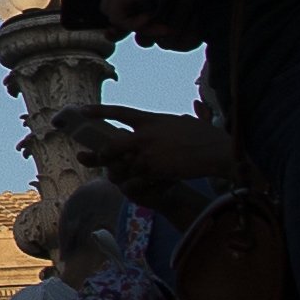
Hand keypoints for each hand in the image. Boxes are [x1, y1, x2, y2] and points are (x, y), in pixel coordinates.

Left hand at [87, 107, 222, 200]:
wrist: (217, 151)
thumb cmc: (207, 135)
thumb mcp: (186, 121)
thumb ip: (172, 121)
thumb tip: (182, 112)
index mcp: (151, 119)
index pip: (119, 112)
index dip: (98, 111)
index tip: (82, 111)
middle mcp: (145, 135)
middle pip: (111, 145)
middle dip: (101, 154)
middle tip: (95, 157)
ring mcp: (148, 154)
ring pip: (121, 166)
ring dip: (118, 174)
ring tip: (115, 178)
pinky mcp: (155, 171)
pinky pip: (134, 181)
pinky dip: (131, 186)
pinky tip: (132, 188)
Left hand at [96, 0, 214, 48]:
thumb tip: (136, 19)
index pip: (118, 0)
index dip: (136, 15)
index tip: (162, 23)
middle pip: (113, 9)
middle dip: (135, 23)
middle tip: (162, 28)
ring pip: (115, 16)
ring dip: (138, 27)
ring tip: (161, 26)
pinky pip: (118, 18)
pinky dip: (135, 24)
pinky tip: (153, 16)